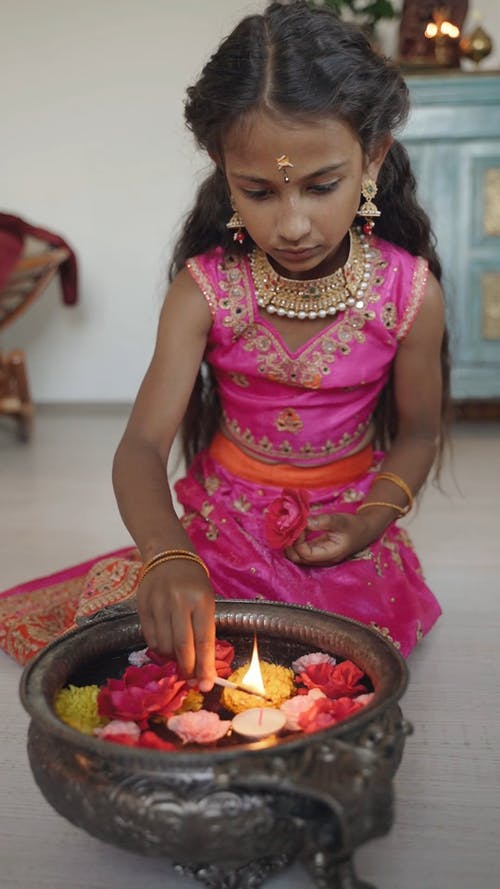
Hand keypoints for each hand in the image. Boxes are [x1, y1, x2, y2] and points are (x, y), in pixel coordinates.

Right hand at [136, 559, 215, 691]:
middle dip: (188, 668)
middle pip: (182, 647)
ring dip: (173, 658)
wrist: (168, 555)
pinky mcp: (142, 606)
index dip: (204, 666)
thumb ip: (204, 630)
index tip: (206, 685)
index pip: (203, 640)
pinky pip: (150, 638)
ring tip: (179, 655)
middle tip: (191, 680)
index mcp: (201, 600)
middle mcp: (178, 602)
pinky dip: (160, 648)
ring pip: (164, 646)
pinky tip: (166, 645)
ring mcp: (158, 604)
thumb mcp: (207, 601)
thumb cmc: (194, 582)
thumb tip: (201, 666)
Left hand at [285, 512, 374, 566]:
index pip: (305, 554)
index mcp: (330, 554)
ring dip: (291, 543)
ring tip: (291, 527)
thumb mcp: (340, 520)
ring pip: (297, 556)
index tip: (298, 525)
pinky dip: (295, 541)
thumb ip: (321, 521)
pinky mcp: (316, 551)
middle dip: (290, 543)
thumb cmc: (353, 526)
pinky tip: (296, 529)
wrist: (365, 530)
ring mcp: (319, 557)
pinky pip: (301, 551)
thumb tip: (303, 521)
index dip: (297, 540)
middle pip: (297, 558)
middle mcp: (322, 559)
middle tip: (289, 526)